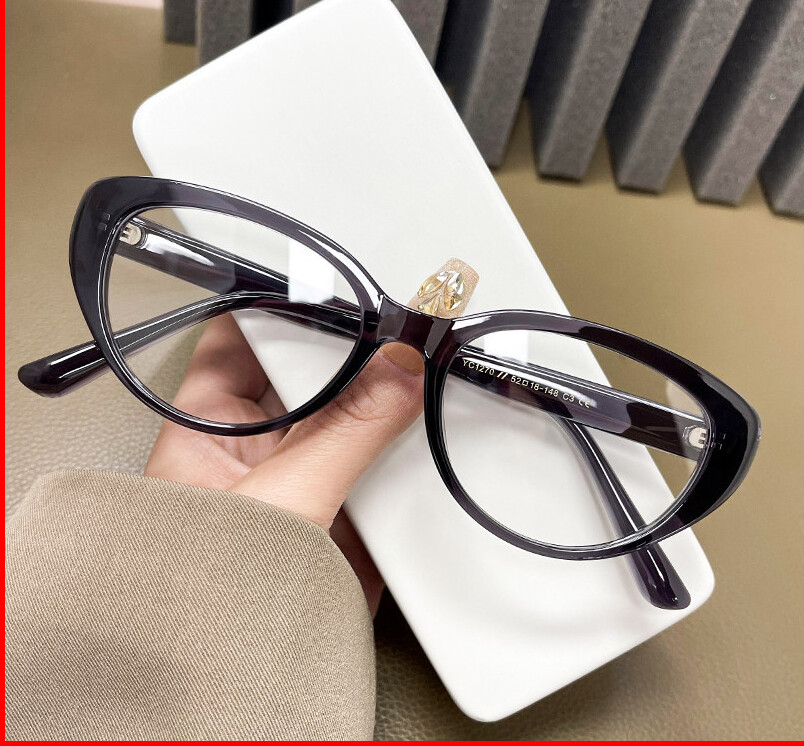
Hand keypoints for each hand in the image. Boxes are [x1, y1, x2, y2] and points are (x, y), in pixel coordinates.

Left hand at [144, 314, 424, 613]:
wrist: (242, 678)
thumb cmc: (211, 592)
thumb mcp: (285, 494)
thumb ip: (346, 429)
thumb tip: (397, 370)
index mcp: (214, 424)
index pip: (248, 335)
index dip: (292, 306)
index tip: (342, 287)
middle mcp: (259, 442)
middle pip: (311, 369)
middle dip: (355, 352)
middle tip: (402, 326)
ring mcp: (305, 471)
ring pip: (350, 413)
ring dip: (386, 399)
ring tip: (426, 366)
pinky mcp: (343, 505)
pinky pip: (377, 459)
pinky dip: (405, 447)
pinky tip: (431, 427)